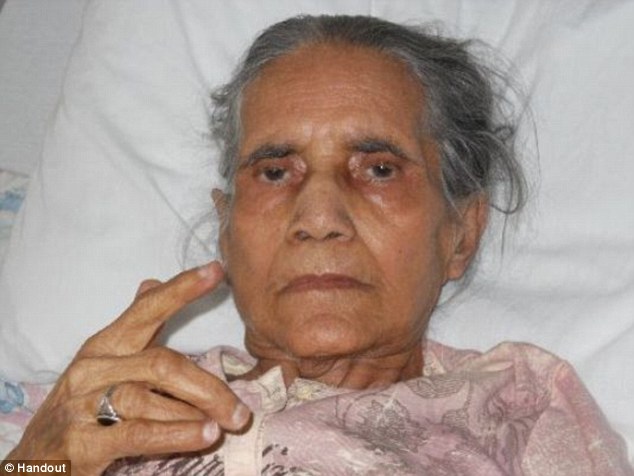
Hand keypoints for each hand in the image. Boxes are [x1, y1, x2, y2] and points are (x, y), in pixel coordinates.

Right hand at [7, 262, 250, 474]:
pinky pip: (140, 433)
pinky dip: (178, 434)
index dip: (182, 289)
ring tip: (225, 425)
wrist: (35, 462)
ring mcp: (84, 403)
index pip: (146, 310)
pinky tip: (206, 436)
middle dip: (209, 387)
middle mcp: (93, 367)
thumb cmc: (81, 407)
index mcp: (104, 345)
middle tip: (242, 411)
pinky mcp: (83, 441)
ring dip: (196, 414)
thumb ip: (133, 327)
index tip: (216, 271)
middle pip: (162, 364)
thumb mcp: (103, 363)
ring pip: (152, 398)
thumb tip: (152, 282)